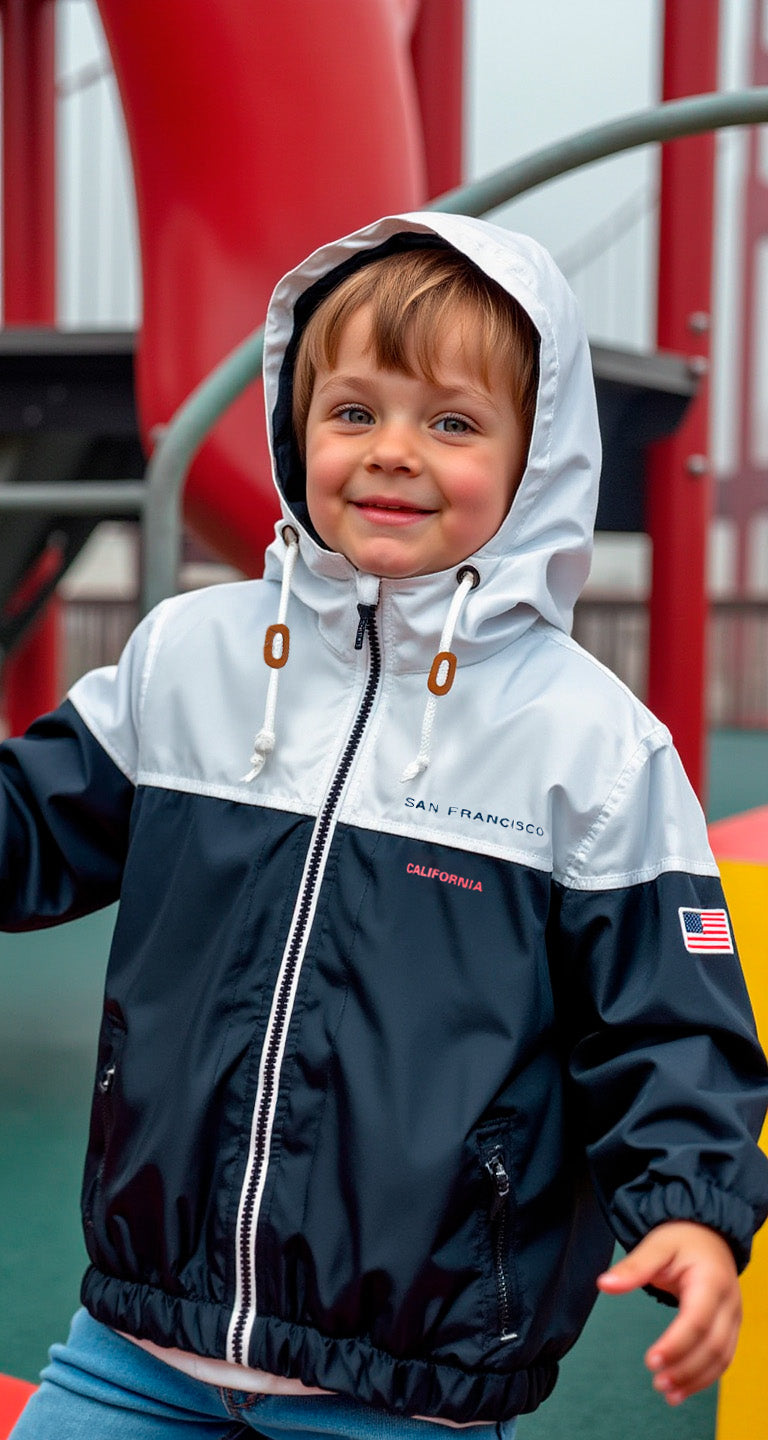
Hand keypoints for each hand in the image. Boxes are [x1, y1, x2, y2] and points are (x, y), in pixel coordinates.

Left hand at [596, 1221, 741, 1405]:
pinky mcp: (730, 1328)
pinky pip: (721, 1358)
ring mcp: (733, 1317)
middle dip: (685, 1368)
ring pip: (720, 1357)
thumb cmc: (680, 1240)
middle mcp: (728, 1302)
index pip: (697, 1320)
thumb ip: (632, 1268)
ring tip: (666, 1392)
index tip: (650, 1360)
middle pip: (712, 1344)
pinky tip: (680, 1390)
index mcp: (711, 1280)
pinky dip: (703, 1377)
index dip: (675, 1344)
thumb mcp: (655, 1246)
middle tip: (656, 1382)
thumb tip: (603, 1285)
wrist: (707, 1236)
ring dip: (695, 1379)